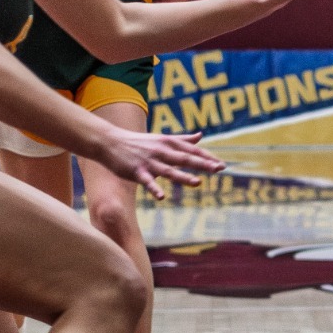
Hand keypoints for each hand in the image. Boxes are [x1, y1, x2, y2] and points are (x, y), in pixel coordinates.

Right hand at [92, 124, 223, 199]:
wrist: (110, 142)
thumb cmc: (138, 142)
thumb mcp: (162, 139)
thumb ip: (183, 139)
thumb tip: (200, 135)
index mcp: (169, 143)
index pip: (192, 150)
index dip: (207, 157)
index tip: (222, 164)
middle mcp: (161, 151)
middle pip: (185, 158)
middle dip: (202, 164)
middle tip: (219, 169)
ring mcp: (149, 162)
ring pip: (169, 170)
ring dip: (183, 176)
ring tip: (197, 183)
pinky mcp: (136, 171)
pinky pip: (147, 182)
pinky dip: (154, 189)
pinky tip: (162, 197)